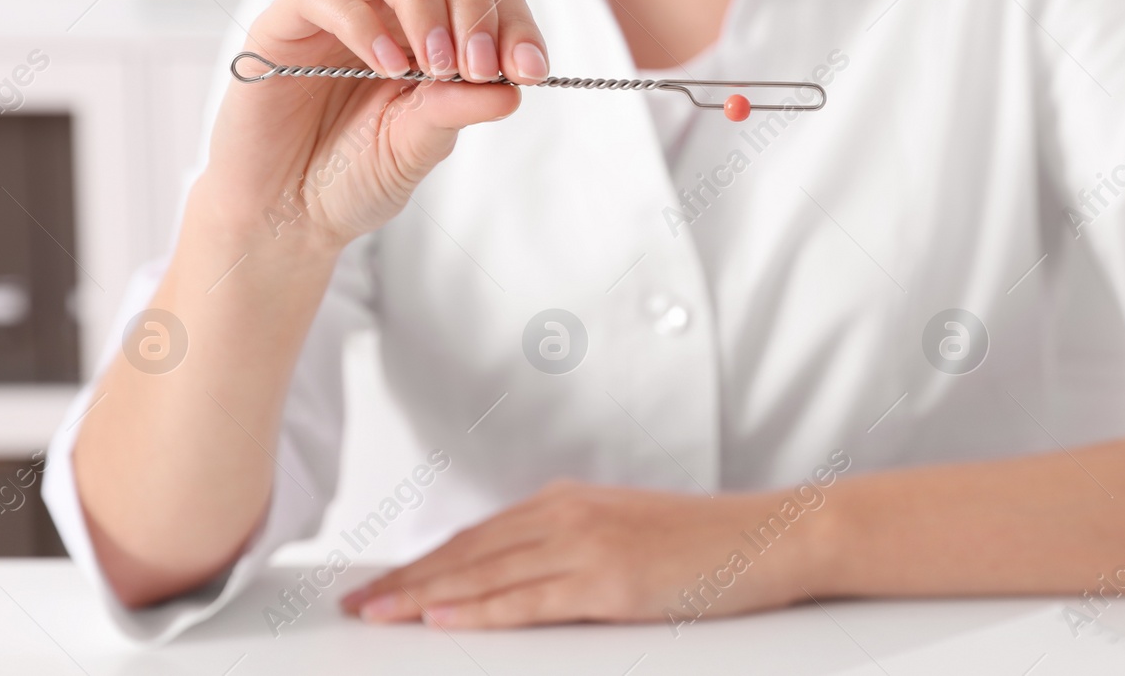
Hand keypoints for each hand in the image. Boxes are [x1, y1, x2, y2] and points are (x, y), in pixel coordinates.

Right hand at [200, 0, 547, 248]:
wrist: (286, 213)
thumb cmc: (356, 175)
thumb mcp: (421, 147)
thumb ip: (458, 111)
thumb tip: (513, 87)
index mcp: (433, 26)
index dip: (513, 22)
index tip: (530, 71)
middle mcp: (387, 3)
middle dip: (472, 1)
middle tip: (477, 66)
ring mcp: (336, 7)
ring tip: (433, 66)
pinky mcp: (284, 23)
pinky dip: (362, 22)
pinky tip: (384, 67)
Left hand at [337, 481, 830, 628]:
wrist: (769, 537)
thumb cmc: (705, 543)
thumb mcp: (625, 534)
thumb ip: (570, 548)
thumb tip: (517, 579)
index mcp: (569, 502)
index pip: (476, 537)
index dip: (422, 562)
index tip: (381, 583)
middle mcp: (569, 516)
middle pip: (467, 553)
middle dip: (404, 580)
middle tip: (355, 604)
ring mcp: (588, 547)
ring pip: (485, 575)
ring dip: (423, 597)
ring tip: (376, 615)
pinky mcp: (609, 582)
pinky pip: (529, 601)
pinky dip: (479, 612)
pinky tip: (443, 621)